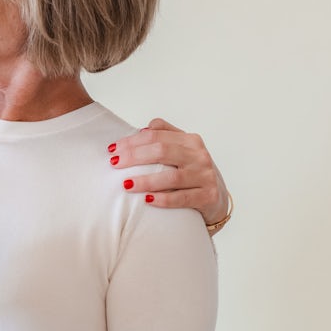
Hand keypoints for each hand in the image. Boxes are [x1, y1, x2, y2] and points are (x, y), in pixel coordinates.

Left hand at [109, 118, 230, 223]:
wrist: (217, 198)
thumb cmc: (192, 172)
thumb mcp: (182, 150)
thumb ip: (164, 135)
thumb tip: (141, 130)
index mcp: (190, 140)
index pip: (157, 135)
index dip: (133, 141)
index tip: (113, 149)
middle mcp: (199, 156)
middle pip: (162, 151)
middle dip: (135, 156)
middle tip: (114, 163)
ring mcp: (205, 176)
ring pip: (172, 177)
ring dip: (146, 180)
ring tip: (126, 184)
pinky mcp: (208, 196)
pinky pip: (182, 198)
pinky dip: (163, 199)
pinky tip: (147, 200)